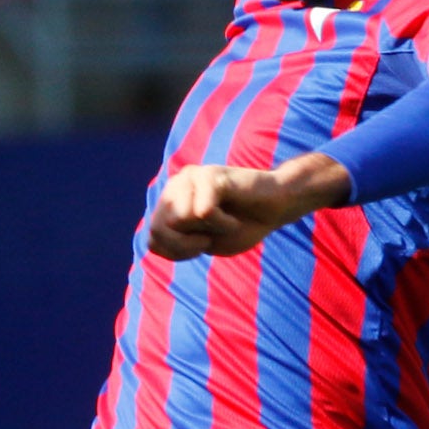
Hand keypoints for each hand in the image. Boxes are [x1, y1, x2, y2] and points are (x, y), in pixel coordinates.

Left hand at [146, 154, 345, 259]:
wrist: (276, 209)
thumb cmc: (241, 226)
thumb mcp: (202, 243)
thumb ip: (172, 242)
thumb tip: (152, 237)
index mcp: (170, 201)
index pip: (153, 239)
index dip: (179, 252)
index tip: (203, 243)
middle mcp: (176, 184)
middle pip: (160, 229)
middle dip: (188, 244)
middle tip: (213, 234)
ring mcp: (191, 177)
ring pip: (179, 219)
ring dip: (209, 231)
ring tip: (225, 220)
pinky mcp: (210, 175)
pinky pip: (203, 212)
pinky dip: (222, 223)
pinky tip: (234, 215)